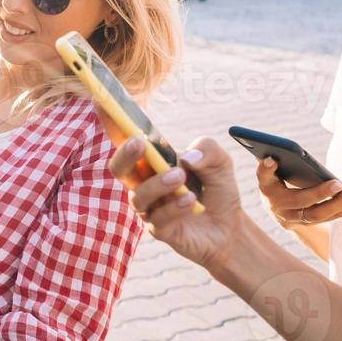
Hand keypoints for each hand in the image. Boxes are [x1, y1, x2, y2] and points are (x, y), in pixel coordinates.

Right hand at [109, 136, 245, 270]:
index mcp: (154, 163)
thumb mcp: (221, 162)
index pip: (129, 144)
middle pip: (119, 169)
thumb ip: (207, 150)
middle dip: (125, 155)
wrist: (230, 227)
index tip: (111, 111)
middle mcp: (145, 183)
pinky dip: (174, 207)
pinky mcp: (159, 230)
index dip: (116, 127)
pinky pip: (158, 218)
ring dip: (157, 184)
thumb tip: (187, 157)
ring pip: (138, 196)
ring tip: (180, 176)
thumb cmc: (218, 190)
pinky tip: (191, 200)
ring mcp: (150, 208)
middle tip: (139, 144)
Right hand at [257, 157, 341, 228]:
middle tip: (339, 183)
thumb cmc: (275, 186)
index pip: (269, 183)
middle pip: (305, 208)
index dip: (270, 172)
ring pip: (324, 215)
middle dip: (322, 195)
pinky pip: (334, 215)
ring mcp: (300, 221)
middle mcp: (284, 212)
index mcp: (270, 195)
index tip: (274, 161)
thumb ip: (267, 169)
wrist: (278, 211)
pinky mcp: (315, 223)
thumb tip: (271, 159)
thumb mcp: (268, 177)